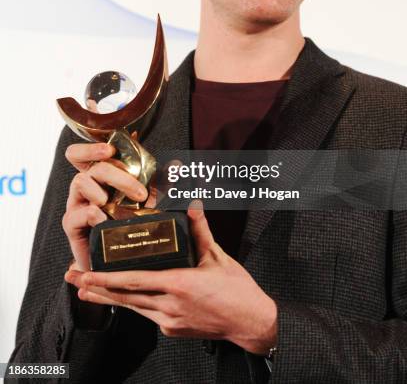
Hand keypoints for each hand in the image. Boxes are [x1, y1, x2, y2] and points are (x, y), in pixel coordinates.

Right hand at [62, 139, 150, 271]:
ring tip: (114, 204)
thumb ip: (159, 182)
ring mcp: (77, 204)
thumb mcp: (148, 201)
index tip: (111, 149)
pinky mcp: (72, 225)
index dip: (92, 147)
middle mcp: (86, 186)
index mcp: (100, 177)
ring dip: (101, 190)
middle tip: (140, 193)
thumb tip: (177, 164)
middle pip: (92, 166)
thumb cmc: (131, 225)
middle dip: (117, 174)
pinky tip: (104, 221)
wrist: (118, 261)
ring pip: (80, 181)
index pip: (84, 153)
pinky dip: (92, 214)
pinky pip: (77, 213)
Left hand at [65, 202, 277, 353]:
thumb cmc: (237, 290)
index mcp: (179, 284)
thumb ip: (201, 230)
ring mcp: (170, 320)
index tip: (86, 272)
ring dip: (107, 297)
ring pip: (131, 307)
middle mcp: (170, 306)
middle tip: (72, 278)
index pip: (134, 281)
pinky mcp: (172, 328)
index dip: (107, 278)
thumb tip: (193, 204)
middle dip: (95, 287)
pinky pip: (145, 314)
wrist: (250, 323)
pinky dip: (129, 304)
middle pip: (124, 297)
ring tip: (84, 289)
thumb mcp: (218, 257)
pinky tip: (119, 297)